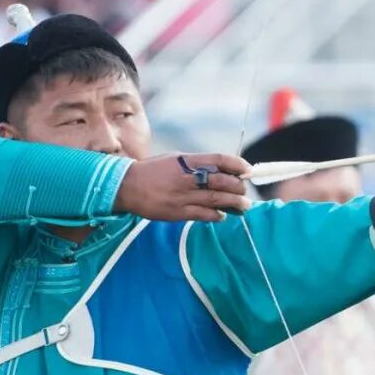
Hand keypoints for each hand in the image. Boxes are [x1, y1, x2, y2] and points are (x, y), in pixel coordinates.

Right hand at [115, 153, 251, 221]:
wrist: (127, 187)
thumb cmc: (154, 171)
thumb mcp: (175, 159)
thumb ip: (197, 163)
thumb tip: (223, 170)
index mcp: (187, 161)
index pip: (219, 159)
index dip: (237, 164)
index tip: (247, 170)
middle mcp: (187, 177)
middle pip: (222, 181)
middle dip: (238, 187)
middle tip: (244, 191)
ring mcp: (183, 196)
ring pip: (217, 199)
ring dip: (235, 203)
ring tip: (244, 206)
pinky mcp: (178, 212)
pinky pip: (204, 215)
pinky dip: (217, 215)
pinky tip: (223, 215)